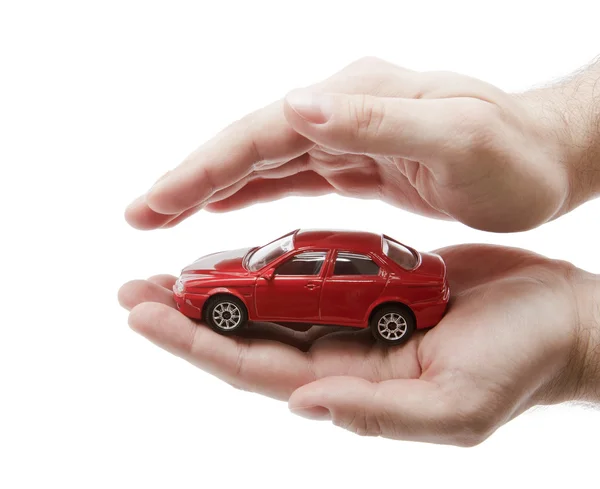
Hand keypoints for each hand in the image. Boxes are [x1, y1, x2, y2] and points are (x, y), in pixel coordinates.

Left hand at [118, 244, 599, 445]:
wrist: (557, 318)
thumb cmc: (520, 364)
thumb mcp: (456, 405)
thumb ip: (379, 413)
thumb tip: (304, 404)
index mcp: (354, 382)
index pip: (258, 368)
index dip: (199, 344)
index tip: (146, 316)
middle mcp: (344, 354)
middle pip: (251, 339)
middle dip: (188, 317)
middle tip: (134, 291)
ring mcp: (356, 320)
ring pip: (273, 308)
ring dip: (221, 290)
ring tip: (168, 272)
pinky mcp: (372, 287)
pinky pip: (310, 279)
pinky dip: (270, 268)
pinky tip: (241, 256)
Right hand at [125, 57, 580, 231]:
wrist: (545, 158)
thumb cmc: (511, 156)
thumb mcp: (456, 137)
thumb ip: (376, 122)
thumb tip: (295, 107)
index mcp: (354, 102)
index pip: (261, 134)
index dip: (204, 168)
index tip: (157, 201)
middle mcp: (341, 113)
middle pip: (249, 146)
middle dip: (191, 179)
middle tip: (140, 214)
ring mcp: (347, 136)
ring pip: (264, 164)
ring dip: (213, 188)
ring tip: (167, 215)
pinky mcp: (357, 161)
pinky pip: (292, 177)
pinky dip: (253, 192)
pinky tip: (228, 207)